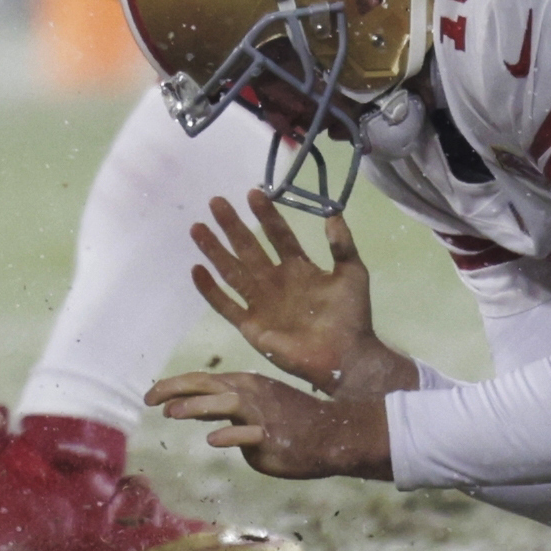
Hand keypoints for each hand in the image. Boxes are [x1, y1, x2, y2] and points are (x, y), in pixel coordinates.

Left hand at [145, 366, 392, 480]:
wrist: (334, 434)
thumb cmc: (291, 420)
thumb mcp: (255, 404)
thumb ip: (221, 406)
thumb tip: (185, 409)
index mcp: (245, 384)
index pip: (203, 380)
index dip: (175, 386)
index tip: (150, 395)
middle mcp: (250, 395)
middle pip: (208, 386)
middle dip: (176, 390)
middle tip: (149, 399)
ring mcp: (262, 416)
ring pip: (226, 404)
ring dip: (197, 406)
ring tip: (172, 413)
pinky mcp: (272, 439)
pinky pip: (248, 435)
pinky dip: (230, 435)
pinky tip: (213, 439)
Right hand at [188, 193, 398, 393]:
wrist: (347, 357)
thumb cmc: (352, 316)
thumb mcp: (353, 273)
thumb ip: (342, 244)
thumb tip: (333, 212)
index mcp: (298, 268)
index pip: (277, 235)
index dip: (266, 215)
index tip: (253, 192)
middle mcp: (274, 281)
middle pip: (248, 248)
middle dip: (232, 225)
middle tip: (216, 201)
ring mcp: (260, 303)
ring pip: (231, 271)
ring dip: (214, 250)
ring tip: (197, 227)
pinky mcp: (251, 326)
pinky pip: (226, 305)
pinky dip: (210, 290)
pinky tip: (197, 270)